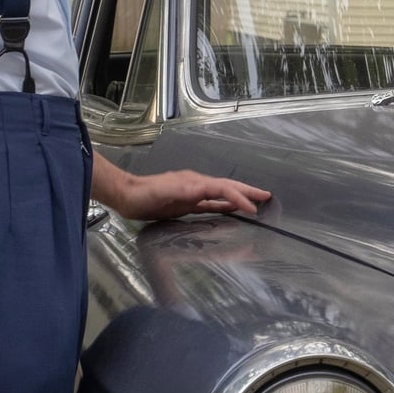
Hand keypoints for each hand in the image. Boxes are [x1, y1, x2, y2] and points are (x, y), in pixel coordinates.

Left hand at [111, 169, 270, 220]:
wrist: (127, 195)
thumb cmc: (142, 195)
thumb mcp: (161, 193)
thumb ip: (181, 191)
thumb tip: (204, 190)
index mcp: (194, 183)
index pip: (223, 188)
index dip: (239, 197)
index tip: (253, 209)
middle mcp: (197, 186)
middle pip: (227, 187)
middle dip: (247, 192)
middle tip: (267, 196)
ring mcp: (193, 193)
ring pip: (222, 194)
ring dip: (240, 197)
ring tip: (256, 201)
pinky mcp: (187, 202)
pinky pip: (212, 203)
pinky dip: (225, 205)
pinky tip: (232, 208)